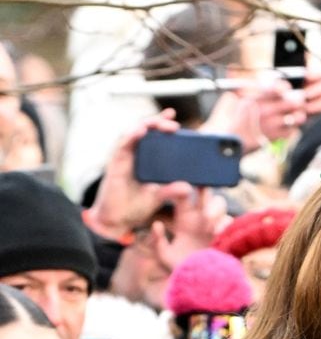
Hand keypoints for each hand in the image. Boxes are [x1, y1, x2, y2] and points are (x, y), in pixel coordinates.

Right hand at [85, 110, 192, 241]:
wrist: (117, 219)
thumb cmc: (135, 206)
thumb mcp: (158, 197)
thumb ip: (171, 190)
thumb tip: (188, 187)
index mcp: (144, 159)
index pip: (154, 137)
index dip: (162, 124)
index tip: (175, 119)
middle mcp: (133, 154)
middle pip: (144, 130)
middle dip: (157, 122)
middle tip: (172, 122)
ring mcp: (123, 156)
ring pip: (133, 132)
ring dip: (145, 125)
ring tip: (157, 123)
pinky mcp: (115, 162)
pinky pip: (123, 144)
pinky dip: (131, 136)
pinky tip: (140, 130)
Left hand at [148, 185, 227, 274]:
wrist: (201, 287)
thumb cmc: (182, 271)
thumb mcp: (164, 257)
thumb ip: (157, 242)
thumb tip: (156, 224)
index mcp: (185, 218)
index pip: (183, 195)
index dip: (181, 188)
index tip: (182, 191)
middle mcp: (201, 218)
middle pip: (206, 192)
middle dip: (204, 189)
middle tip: (197, 192)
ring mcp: (216, 226)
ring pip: (220, 203)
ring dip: (214, 208)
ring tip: (207, 222)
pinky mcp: (228, 236)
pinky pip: (230, 223)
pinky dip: (224, 225)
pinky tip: (216, 235)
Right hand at [202, 79, 305, 149]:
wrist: (224, 142)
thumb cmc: (226, 120)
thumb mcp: (230, 97)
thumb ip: (238, 84)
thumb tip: (233, 69)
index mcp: (257, 98)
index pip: (278, 88)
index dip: (285, 87)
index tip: (285, 89)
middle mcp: (266, 111)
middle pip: (292, 101)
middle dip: (297, 100)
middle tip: (296, 100)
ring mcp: (271, 125)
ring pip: (296, 117)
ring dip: (298, 114)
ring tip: (295, 114)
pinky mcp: (273, 138)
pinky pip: (291, 131)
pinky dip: (292, 128)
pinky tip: (287, 126)